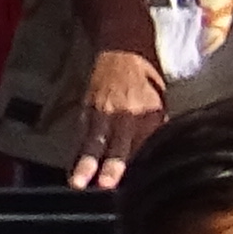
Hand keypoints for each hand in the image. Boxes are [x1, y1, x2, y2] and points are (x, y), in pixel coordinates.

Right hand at [67, 41, 171, 186]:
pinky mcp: (88, 107)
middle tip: (106, 184)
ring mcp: (105, 110)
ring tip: (78, 181)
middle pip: (120, 144)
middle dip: (113, 164)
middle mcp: (127, 112)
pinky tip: (71, 170)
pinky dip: (77, 153)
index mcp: (151, 114)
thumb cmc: (147, 78)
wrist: (124, 47)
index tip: (140, 187)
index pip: (148, 145)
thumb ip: (157, 130)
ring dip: (86, 163)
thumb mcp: (161, 103)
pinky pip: (82, 133)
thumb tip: (160, 155)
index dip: (143, 165)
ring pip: (94, 141)